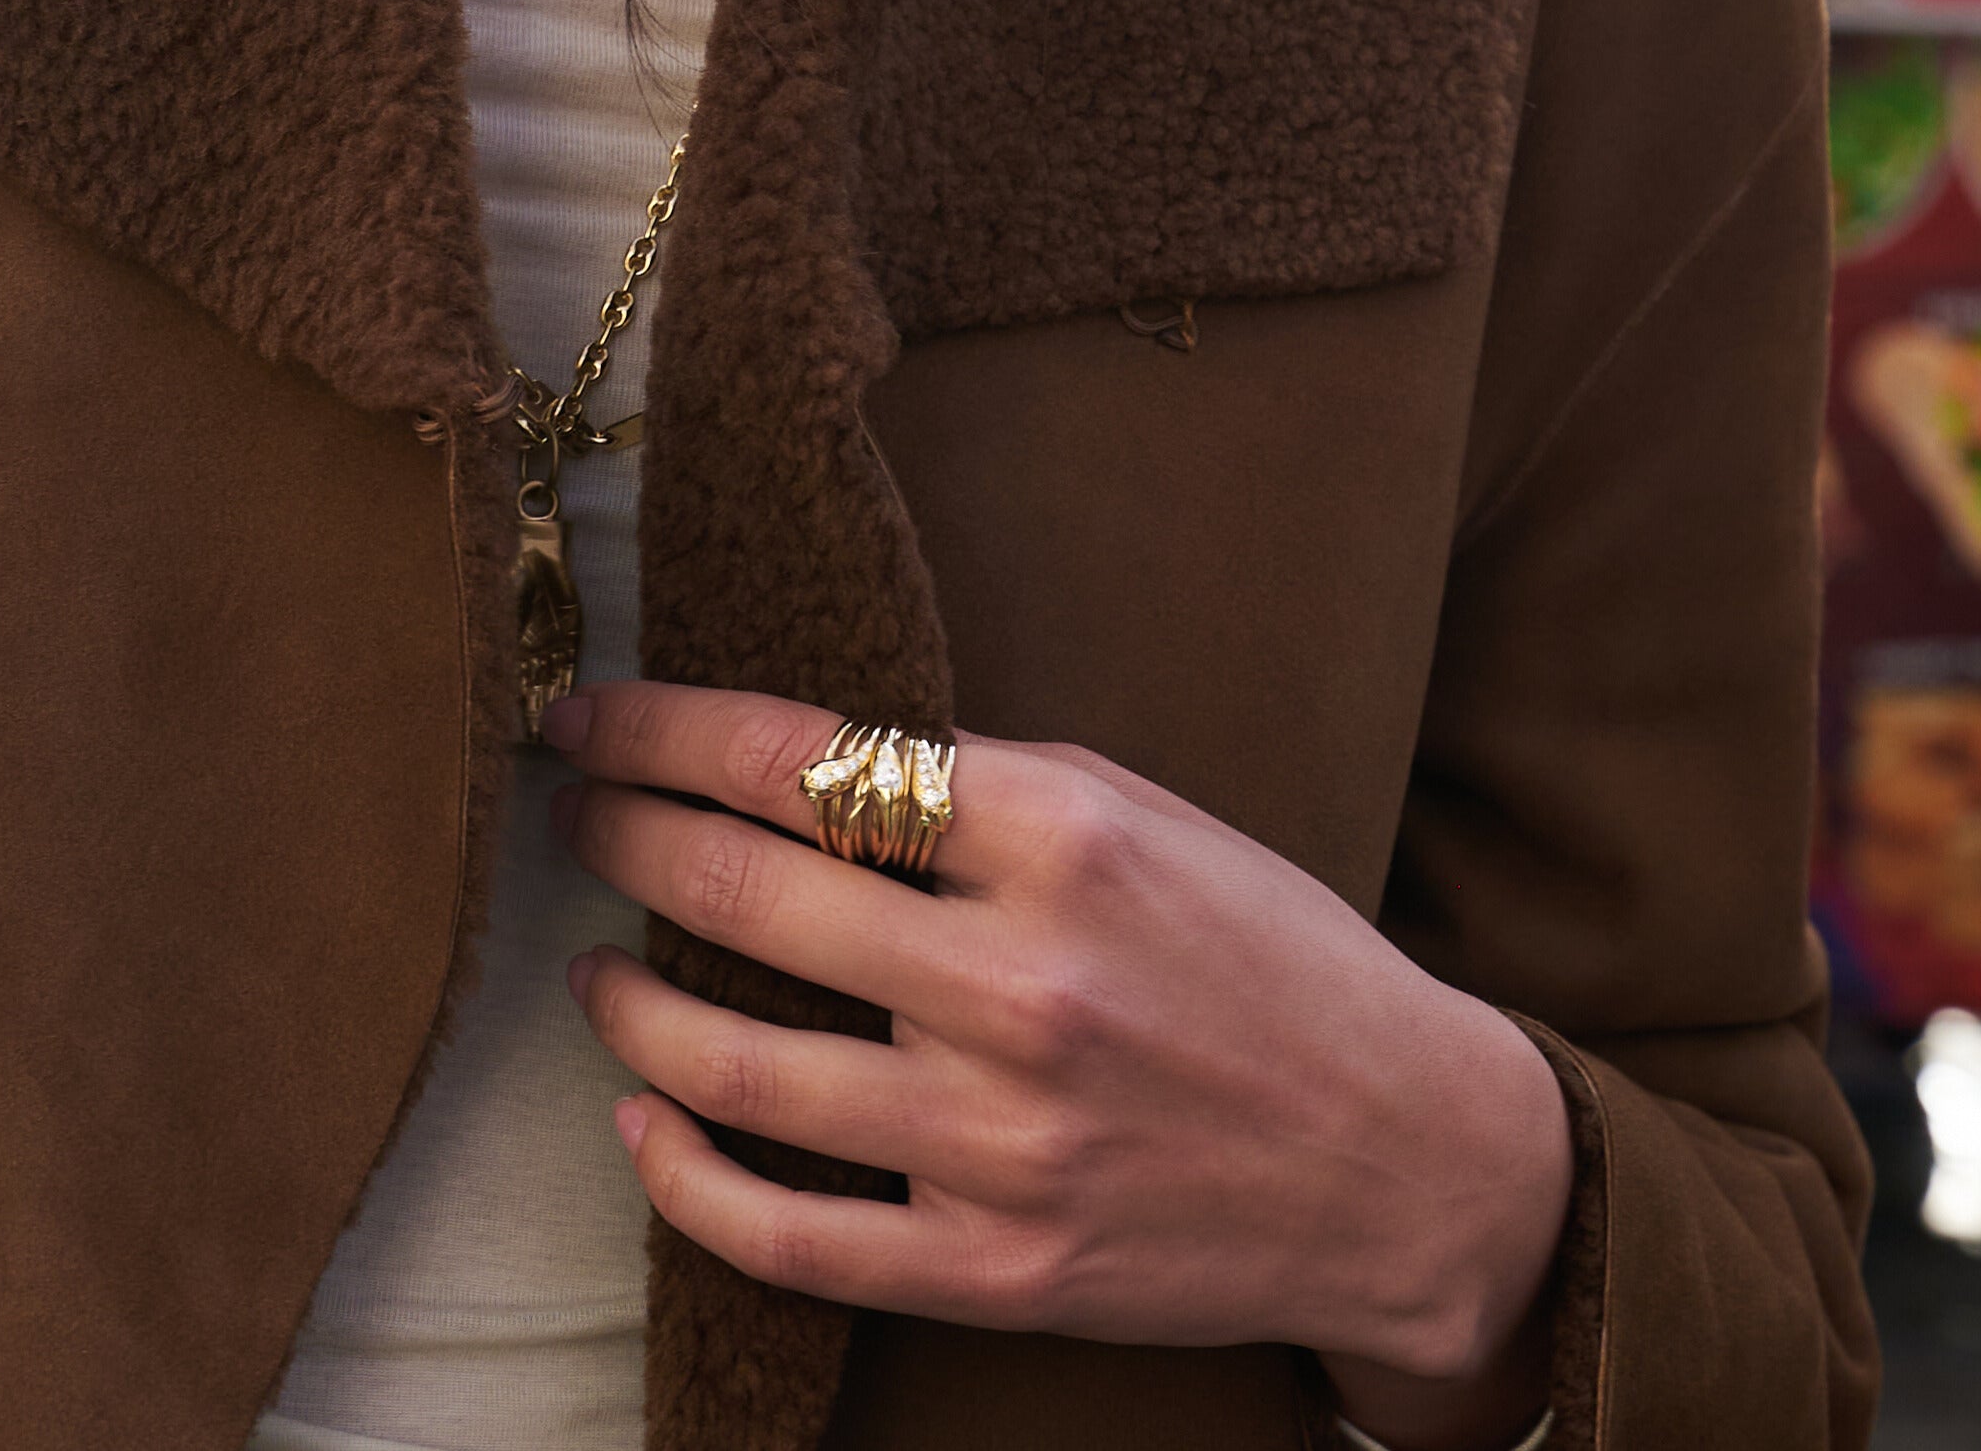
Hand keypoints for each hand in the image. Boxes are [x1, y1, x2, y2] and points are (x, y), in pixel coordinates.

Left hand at [547, 681, 1573, 1441]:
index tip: (587, 712)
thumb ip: (978, 784)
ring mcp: (1006, 1140)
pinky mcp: (999, 1267)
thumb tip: (795, 754)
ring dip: (632, 999)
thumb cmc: (1266, 957)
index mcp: (1063, 837)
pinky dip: (686, 1173)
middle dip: (623, 835)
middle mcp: (1025, 984)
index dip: (662, 728)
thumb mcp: (1142, 814)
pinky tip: (643, 1115)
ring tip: (595, 964)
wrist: (1409, 1162)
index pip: (802, 758)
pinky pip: (790, 1233)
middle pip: (747, 893)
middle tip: (571, 810)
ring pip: (742, 1069)